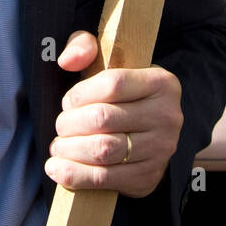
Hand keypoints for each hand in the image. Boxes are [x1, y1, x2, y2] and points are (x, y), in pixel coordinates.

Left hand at [44, 30, 183, 198]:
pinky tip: (58, 168)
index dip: (80, 94)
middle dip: (69, 124)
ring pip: (103, 150)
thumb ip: (84, 46)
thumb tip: (68, 60)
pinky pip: (105, 179)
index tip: (68, 102)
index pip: (113, 84)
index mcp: (162, 82)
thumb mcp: (105, 60)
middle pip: (103, 119)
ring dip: (70, 150)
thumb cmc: (118, 92)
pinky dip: (75, 175)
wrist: (145, 131)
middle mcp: (168, 116)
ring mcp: (161, 149)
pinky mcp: (148, 177)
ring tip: (58, 146)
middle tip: (60, 127)